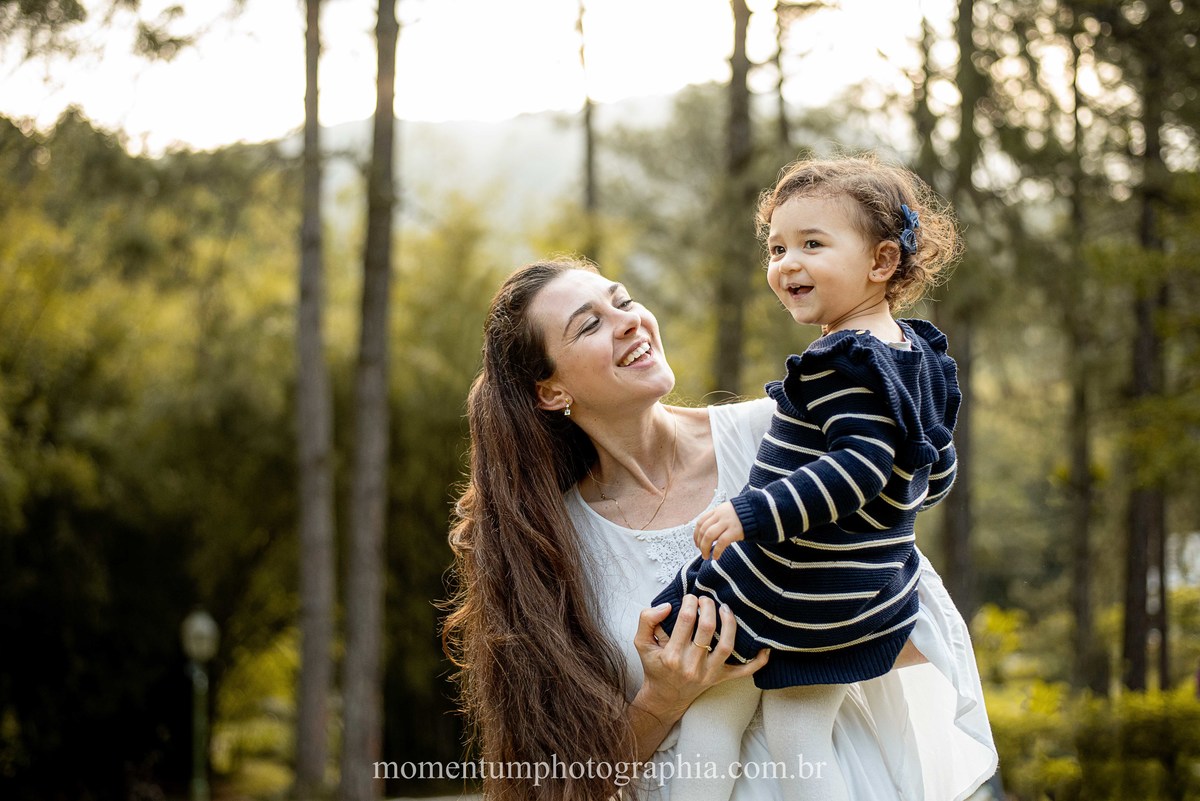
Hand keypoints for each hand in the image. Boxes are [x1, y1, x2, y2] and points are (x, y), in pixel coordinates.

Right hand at [632, 595, 768, 727]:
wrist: (664, 697)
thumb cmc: (655, 666)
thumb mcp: (642, 643)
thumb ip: (647, 620)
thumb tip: (666, 606)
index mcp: (672, 655)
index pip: (686, 620)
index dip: (690, 602)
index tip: (690, 597)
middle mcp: (692, 665)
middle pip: (707, 629)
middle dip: (708, 607)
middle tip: (706, 599)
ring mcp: (709, 674)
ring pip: (726, 645)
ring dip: (730, 623)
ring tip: (725, 608)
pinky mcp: (720, 679)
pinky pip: (744, 672)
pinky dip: (757, 662)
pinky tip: (764, 648)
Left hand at [694, 501, 744, 559]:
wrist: (758, 512)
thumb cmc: (743, 516)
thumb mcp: (727, 513)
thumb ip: (717, 521)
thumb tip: (706, 536)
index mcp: (717, 510)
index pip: (700, 522)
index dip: (696, 534)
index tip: (696, 543)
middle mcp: (720, 515)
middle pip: (703, 530)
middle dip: (700, 543)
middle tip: (701, 551)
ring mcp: (727, 523)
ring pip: (709, 536)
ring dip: (705, 548)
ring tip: (706, 556)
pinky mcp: (735, 531)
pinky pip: (721, 542)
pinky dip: (716, 551)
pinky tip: (716, 557)